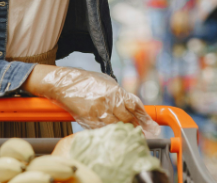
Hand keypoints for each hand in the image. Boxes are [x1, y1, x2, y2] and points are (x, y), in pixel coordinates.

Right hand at [25, 65, 160, 135]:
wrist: (64, 83)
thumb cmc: (86, 81)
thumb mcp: (106, 82)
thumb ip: (119, 94)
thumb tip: (132, 106)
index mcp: (115, 90)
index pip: (135, 105)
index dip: (145, 117)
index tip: (152, 125)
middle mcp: (108, 100)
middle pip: (128, 118)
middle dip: (136, 126)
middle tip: (142, 133)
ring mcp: (98, 111)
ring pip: (117, 126)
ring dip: (124, 131)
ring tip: (129, 135)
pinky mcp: (88, 119)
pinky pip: (103, 130)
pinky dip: (110, 132)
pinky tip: (113, 134)